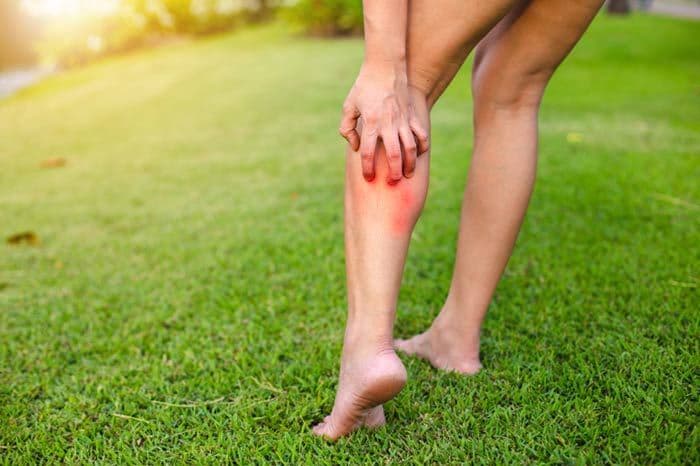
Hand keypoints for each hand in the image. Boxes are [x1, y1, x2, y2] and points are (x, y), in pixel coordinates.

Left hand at [339, 64, 428, 182]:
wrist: (385, 66)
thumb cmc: (363, 87)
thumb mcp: (348, 106)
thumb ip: (347, 129)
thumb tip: (356, 147)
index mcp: (371, 123)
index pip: (368, 152)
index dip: (368, 168)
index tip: (368, 178)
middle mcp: (388, 124)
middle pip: (393, 154)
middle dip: (394, 172)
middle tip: (392, 183)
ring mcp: (403, 120)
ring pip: (410, 147)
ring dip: (410, 164)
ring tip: (408, 174)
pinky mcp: (412, 115)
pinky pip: (420, 135)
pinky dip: (421, 146)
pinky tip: (418, 154)